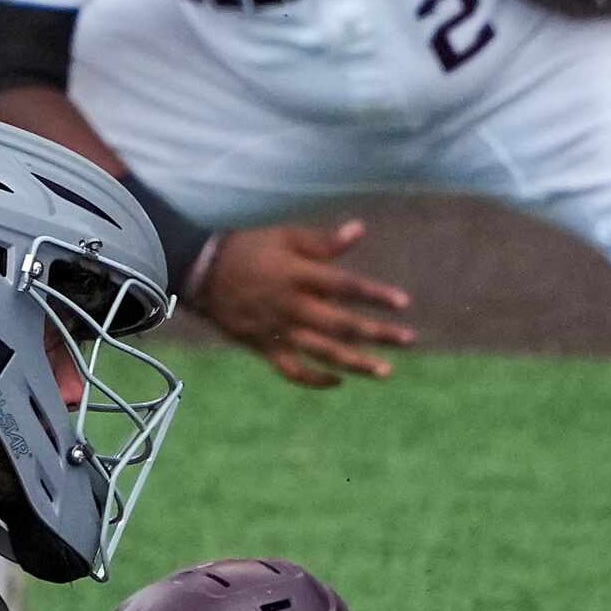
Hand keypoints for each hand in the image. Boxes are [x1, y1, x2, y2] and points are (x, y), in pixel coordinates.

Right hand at [198, 220, 415, 387]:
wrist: (202, 272)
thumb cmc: (249, 248)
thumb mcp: (285, 236)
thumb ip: (324, 241)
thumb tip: (360, 230)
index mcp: (299, 275)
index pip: (346, 286)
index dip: (375, 295)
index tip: (403, 303)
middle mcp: (292, 306)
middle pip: (342, 325)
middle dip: (377, 334)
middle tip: (408, 340)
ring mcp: (278, 330)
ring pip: (322, 353)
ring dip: (356, 364)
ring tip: (386, 371)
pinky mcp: (264, 347)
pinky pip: (292, 371)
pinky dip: (315, 380)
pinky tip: (339, 380)